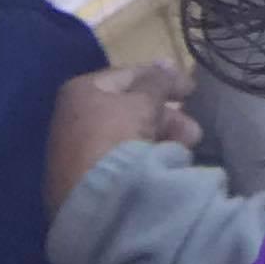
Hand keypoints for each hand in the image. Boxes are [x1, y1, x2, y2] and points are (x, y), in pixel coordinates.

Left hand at [46, 62, 202, 214]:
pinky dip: (141, 157)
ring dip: (160, 137)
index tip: (191, 90)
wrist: (96, 198)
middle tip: (193, 130)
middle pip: (129, 109)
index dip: (163, 78)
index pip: (128, 76)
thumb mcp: (145, 101)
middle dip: (166, 117)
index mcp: (80, 92)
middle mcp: (71, 119)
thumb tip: (167, 65)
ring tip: (186, 151)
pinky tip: (165, 165)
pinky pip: (117, 160)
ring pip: (126, 136)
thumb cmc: (118, 135)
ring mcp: (73, 154)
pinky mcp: (79, 183)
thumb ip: (158, 80)